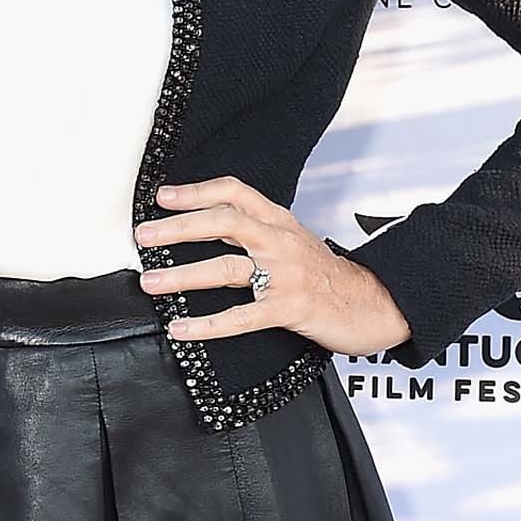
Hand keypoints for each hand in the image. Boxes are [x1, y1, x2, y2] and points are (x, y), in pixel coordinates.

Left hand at [134, 178, 412, 354]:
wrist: (376, 305)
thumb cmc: (329, 278)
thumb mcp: (297, 242)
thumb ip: (261, 233)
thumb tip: (214, 227)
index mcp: (281, 222)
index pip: (235, 193)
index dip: (197, 192)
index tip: (163, 197)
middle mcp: (281, 242)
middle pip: (223, 222)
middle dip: (178, 228)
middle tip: (144, 235)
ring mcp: (285, 276)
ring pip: (225, 269)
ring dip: (182, 275)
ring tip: (150, 283)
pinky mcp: (288, 309)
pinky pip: (240, 317)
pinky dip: (206, 324)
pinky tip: (180, 328)